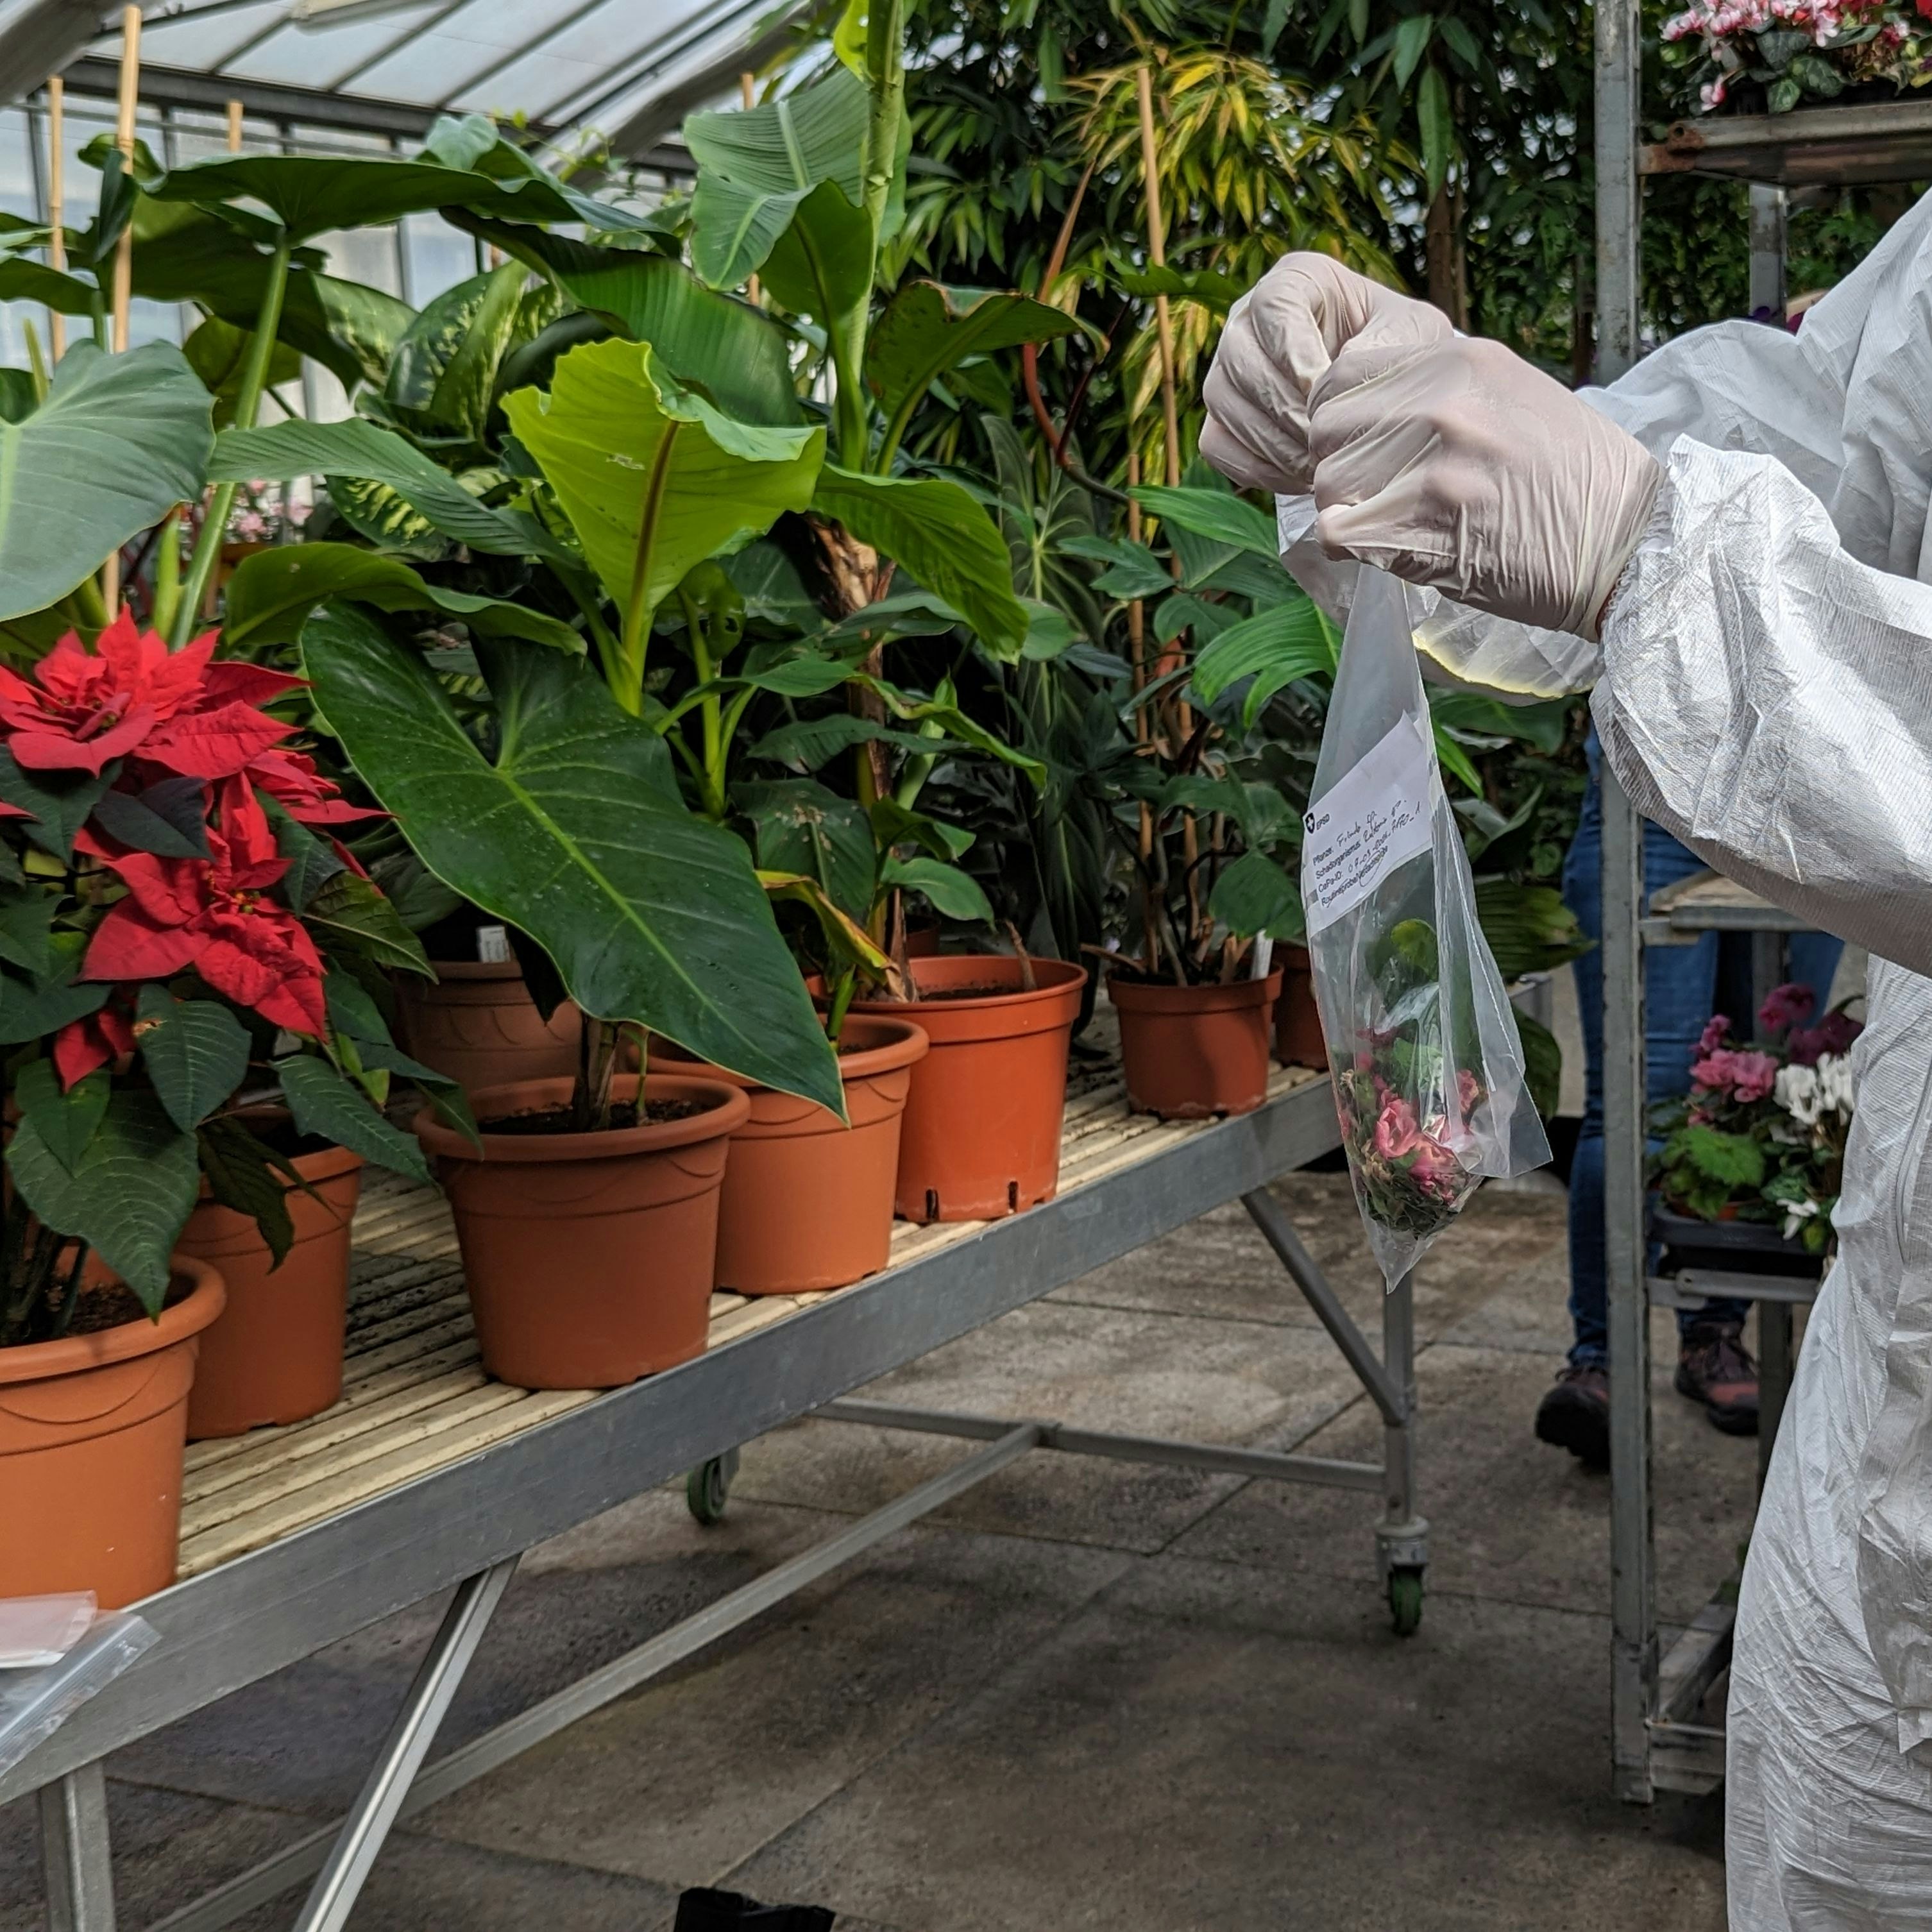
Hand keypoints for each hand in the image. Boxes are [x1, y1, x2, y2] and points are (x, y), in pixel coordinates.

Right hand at [1201, 255, 1449, 495]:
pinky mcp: (1219, 417)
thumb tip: (1331, 380)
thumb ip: (1384, 344)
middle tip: (1325, 442)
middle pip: (1241, 360)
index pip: (1274, 306)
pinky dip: (1257, 468)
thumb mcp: (1411, 333)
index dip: (1293, 351)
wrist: (1384, 386)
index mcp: (1296, 280)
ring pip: (1224, 406)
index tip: (1322, 390)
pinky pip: (1218, 446)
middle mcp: (1248, 319)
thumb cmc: (1398, 347)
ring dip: (1273, 443)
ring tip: (1320, 466)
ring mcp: (1226, 369)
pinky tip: (1301, 478)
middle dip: (1285, 409)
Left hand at [1307, 320, 1662, 638]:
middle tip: (1374, 495)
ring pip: (1327, 483)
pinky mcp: (1424, 522)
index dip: (1337, 417)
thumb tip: (1368, 408)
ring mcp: (1431, 459)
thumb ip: (1438, 391)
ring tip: (1391, 525)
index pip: (1341, 373)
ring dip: (1346, 511)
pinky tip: (1386, 552)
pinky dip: (1349, 550)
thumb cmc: (1572, 478)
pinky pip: (1338, 532)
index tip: (1358, 447)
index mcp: (1458, 358)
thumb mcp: (1510, 396)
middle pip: (1325, 430)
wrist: (1628, 540)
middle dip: (1338, 466)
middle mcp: (1439, 399)